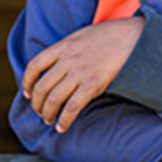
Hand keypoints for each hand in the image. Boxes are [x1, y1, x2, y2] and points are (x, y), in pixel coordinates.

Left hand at [21, 16, 143, 132]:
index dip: (27, 82)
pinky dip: (64, 119)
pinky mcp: (93, 84)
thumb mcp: (84, 35)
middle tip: (40, 112)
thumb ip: (70, 48)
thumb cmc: (113, 35)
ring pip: (53, 98)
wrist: (134, 36)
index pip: (35, 65)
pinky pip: (72, 106)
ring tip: (48, 120)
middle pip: (42, 86)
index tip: (28, 93)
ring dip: (47, 113)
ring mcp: (80, 72)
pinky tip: (62, 127)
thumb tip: (61, 62)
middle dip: (37, 103)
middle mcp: (68, 59)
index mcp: (64, 45)